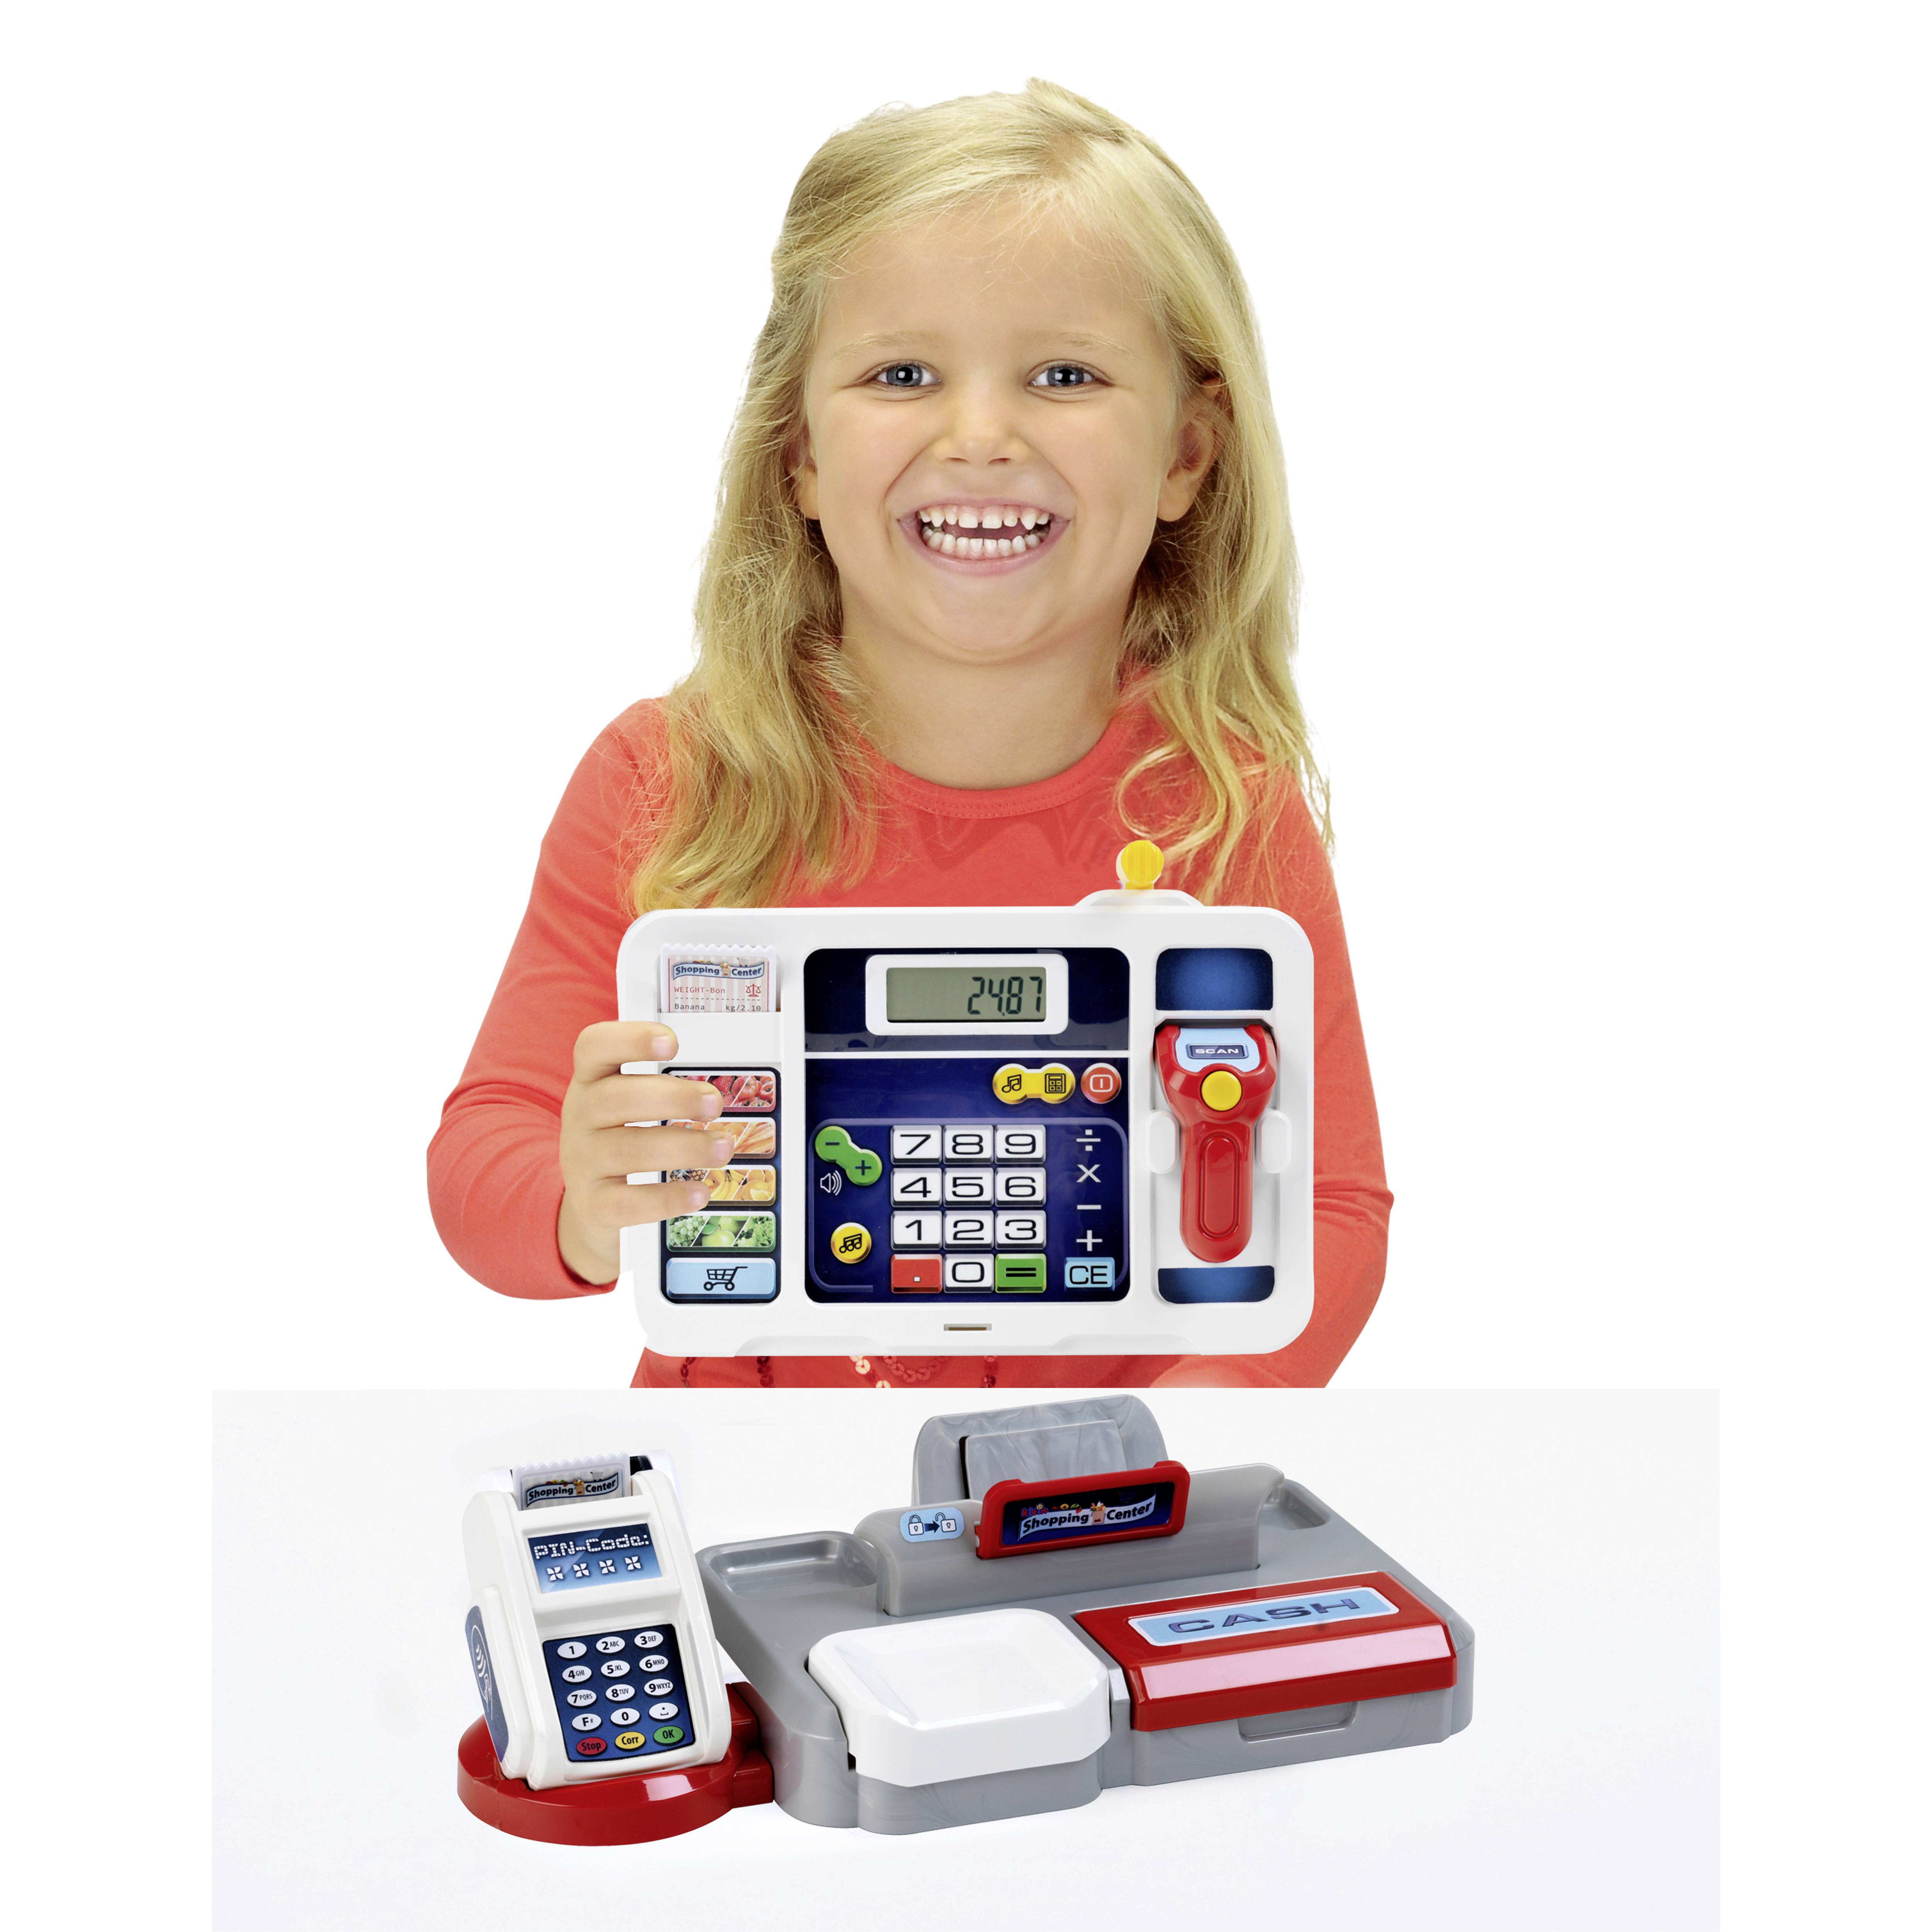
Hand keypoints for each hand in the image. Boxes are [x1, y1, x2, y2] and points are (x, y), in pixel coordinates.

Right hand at [556, 1021, 733, 1283]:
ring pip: (627, 1150)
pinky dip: (667, 1197)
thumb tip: (720, 1085)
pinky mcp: (592, 1204)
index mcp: (591, 1081)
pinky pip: (627, 1202)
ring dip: (683, 1147)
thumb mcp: (629, 1104)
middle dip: (672, 1098)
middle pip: (617, 1098)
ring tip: (722, 1148)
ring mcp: (582, 1161)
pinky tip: (700, 1193)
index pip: (594, 1047)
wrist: (592, 1204)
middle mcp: (580, 1116)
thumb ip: (664, 1086)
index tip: (671, 1043)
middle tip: (714, 1103)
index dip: (629, 1039)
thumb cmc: (622, 1139)